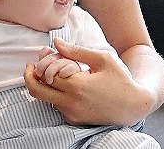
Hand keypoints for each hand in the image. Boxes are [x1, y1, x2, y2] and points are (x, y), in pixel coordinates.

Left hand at [24, 38, 152, 126]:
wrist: (134, 106)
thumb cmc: (120, 79)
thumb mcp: (102, 59)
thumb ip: (76, 51)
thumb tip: (55, 42)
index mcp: (77, 86)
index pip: (45, 74)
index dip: (41, 63)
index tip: (42, 54)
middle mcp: (72, 103)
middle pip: (36, 91)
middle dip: (29, 77)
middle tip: (31, 67)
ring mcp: (72, 114)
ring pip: (45, 99)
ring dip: (44, 85)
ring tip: (54, 73)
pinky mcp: (75, 120)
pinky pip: (56, 106)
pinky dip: (55, 95)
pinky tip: (65, 85)